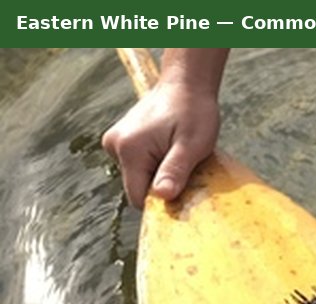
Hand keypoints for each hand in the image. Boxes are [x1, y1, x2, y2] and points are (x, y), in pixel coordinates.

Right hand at [102, 82, 219, 208]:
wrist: (186, 85)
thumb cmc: (193, 111)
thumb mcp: (192, 145)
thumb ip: (175, 171)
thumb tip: (162, 197)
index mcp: (129, 149)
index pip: (139, 197)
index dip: (161, 200)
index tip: (183, 189)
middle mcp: (115, 145)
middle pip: (138, 187)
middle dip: (161, 184)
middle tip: (184, 166)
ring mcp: (115, 142)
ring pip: (139, 176)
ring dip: (159, 174)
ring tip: (177, 154)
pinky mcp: (122, 140)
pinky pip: (138, 165)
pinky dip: (155, 164)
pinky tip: (169, 149)